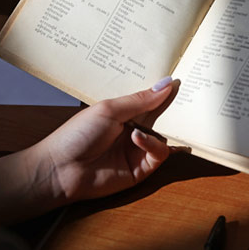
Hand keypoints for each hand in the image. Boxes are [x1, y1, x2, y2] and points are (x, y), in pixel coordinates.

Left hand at [35, 77, 177, 204]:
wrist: (61, 169)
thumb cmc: (77, 134)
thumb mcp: (110, 109)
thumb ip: (140, 100)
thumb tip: (167, 84)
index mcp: (124, 113)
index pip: (150, 100)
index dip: (164, 92)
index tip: (181, 80)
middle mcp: (133, 130)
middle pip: (161, 119)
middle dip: (172, 110)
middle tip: (187, 99)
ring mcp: (138, 150)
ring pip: (165, 137)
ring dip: (159, 130)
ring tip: (140, 127)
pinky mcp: (141, 169)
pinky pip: (159, 155)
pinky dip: (152, 145)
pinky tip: (136, 139)